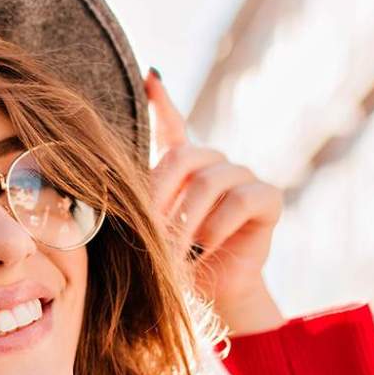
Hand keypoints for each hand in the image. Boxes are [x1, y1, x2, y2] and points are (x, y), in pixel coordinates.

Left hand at [144, 68, 285, 335]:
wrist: (212, 296)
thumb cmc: (175, 264)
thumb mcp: (148, 233)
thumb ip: (135, 201)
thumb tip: (105, 167)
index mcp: (182, 168)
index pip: (172, 127)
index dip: (162, 102)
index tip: (148, 78)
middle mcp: (214, 164)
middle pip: (182, 158)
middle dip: (160, 198)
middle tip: (150, 233)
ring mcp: (243, 177)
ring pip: (209, 183)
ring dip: (187, 223)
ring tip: (178, 251)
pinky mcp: (268, 198)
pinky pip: (240, 200)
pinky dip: (218, 227)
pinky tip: (208, 246)